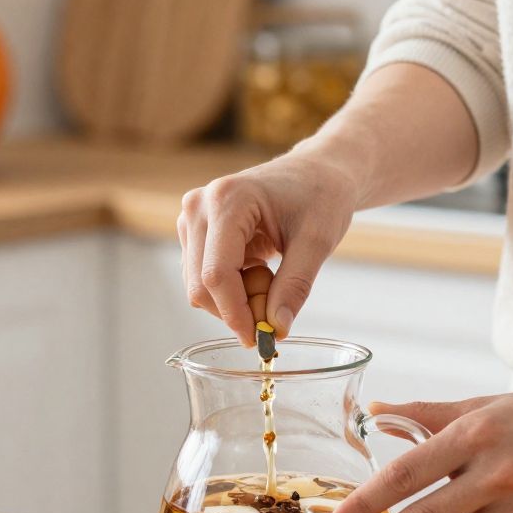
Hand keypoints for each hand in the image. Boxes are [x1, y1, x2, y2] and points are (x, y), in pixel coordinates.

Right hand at [178, 151, 360, 345]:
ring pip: (199, 286)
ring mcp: (191, 218)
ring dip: (236, 298)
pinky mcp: (194, 231)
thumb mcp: (317, 241)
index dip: (235, 314)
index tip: (259, 339)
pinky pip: (204, 278)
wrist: (316, 172)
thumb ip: (295, 286)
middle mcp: (198, 207)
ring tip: (271, 277)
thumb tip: (276, 328)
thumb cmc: (320, 195)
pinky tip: (258, 270)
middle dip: (237, 308)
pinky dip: (233, 288)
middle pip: (201, 285)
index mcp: (227, 200)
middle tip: (276, 308)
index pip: (216, 273)